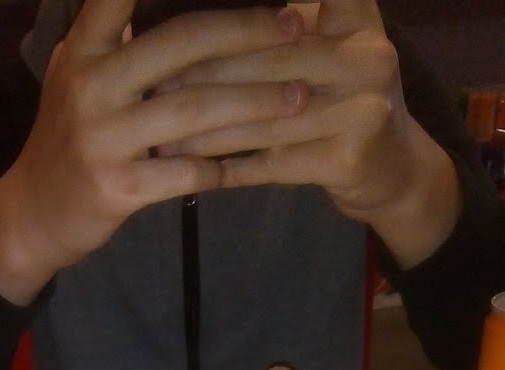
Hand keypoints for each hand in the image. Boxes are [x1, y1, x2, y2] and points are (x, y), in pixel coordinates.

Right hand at [0, 0, 301, 301]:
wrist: (32, 215)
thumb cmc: (69, 140)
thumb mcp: (75, 77)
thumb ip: (113, 39)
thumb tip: (167, 10)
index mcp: (83, 50)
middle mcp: (90, 86)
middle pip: (181, 42)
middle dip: (246, 31)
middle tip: (296, 27)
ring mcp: (102, 139)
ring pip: (194, 110)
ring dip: (254, 102)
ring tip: (299, 97)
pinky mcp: (117, 188)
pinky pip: (187, 172)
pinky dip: (224, 167)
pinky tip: (255, 161)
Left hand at [157, 0, 461, 267]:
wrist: (396, 171)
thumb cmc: (346, 100)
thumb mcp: (335, 43)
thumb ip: (292, 21)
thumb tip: (208, 24)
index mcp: (356, 15)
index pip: (286, 12)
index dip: (237, 23)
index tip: (182, 38)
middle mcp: (367, 55)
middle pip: (267, 63)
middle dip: (204, 77)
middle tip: (154, 86)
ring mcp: (362, 109)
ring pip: (265, 118)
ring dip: (207, 131)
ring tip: (162, 136)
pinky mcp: (348, 159)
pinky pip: (273, 162)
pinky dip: (231, 167)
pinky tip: (195, 172)